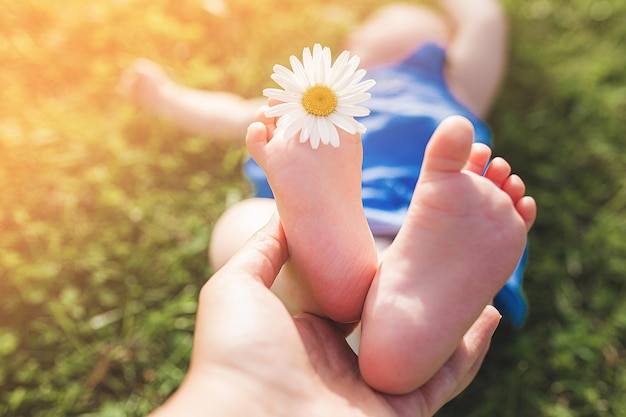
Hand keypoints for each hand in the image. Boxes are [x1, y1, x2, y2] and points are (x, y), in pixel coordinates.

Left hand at [150, 214, 500, 416]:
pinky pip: (442, 381)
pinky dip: (467, 354)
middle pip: (394, 325)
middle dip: (423, 296)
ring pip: (424, 351)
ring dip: (455, 320)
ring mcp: (372, 392)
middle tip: (450, 258)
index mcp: (308, 337)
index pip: (354, 300)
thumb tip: (283, 216)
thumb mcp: (236, 288)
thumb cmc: (236, 355)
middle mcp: (342, 367)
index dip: (379, 274)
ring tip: (480, 281)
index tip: (401, 242)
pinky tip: (487, 317)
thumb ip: (262, 252)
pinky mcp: (399, 415)